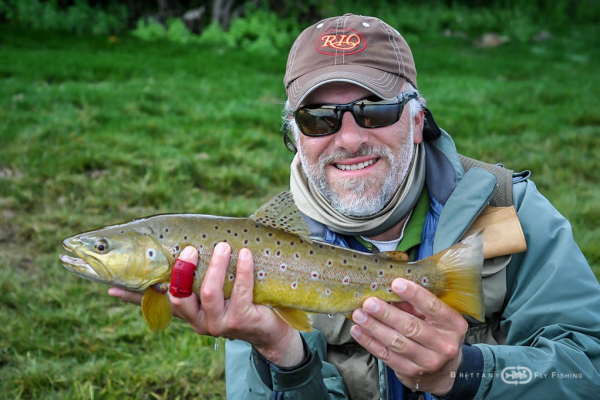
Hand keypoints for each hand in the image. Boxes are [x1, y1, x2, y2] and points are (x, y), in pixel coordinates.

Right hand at [109, 243, 304, 366]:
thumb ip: (197, 274)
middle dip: (182, 269)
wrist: (271, 329)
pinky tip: (245, 254)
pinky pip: (239, 291)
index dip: (131, 295)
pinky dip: (242, 269)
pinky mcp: (242, 321)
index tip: (109, 283)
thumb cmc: (240, 299)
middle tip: (191, 248)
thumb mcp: (216, 288)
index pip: (153, 303)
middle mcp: (197, 320)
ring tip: (223, 246)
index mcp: (186, 311)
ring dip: (215, 265)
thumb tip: (181, 244)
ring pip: (207, 292)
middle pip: (177, 297)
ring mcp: (218, 323)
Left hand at [350, 278, 467, 394]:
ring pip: (396, 342)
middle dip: (387, 314)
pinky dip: (370, 342)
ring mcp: (428, 362)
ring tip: (359, 315)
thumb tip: (390, 290)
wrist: (444, 372)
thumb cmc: (437, 334)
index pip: (433, 307)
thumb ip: (416, 305)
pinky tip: (358, 331)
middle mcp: (445, 345)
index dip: (414, 294)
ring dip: (374, 327)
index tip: (396, 283)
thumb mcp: (436, 318)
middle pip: (411, 327)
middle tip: (369, 302)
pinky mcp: (411, 372)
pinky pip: (386, 355)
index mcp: (454, 325)